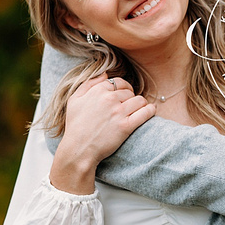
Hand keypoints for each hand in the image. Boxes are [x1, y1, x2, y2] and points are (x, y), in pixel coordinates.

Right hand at [51, 75, 154, 192]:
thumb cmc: (75, 126)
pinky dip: (150, 110)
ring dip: (142, 104)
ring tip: (140, 110)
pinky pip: (145, 113)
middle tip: (130, 106)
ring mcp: (118, 112)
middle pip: (130, 92)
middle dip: (131, 98)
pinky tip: (151, 111)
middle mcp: (109, 99)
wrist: (78, 149)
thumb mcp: (74, 100)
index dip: (124, 88)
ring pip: (140, 100)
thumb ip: (88, 84)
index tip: (125, 95)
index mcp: (98, 91)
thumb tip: (105, 74)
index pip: (119, 82)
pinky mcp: (126, 126)